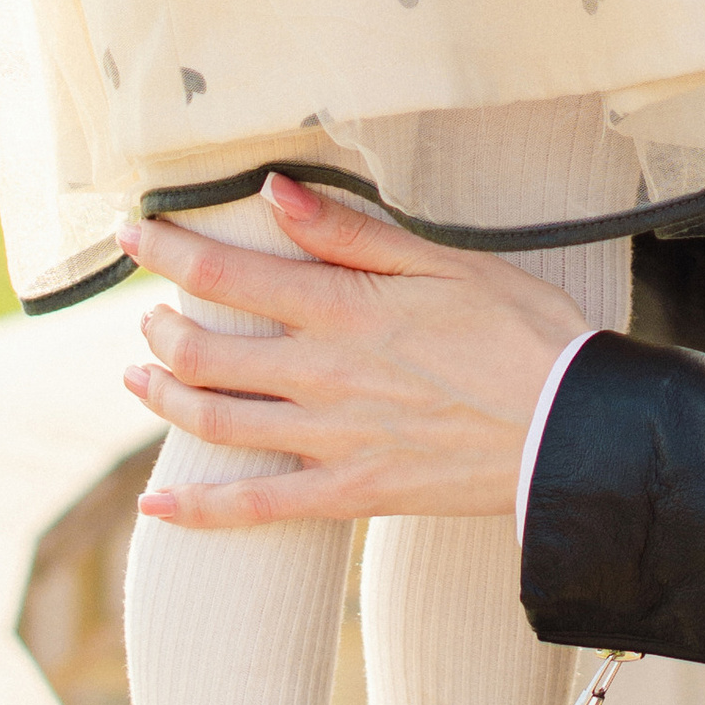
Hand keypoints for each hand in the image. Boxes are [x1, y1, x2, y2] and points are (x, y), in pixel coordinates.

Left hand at [117, 175, 582, 526]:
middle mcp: (321, 376)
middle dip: (162, 327)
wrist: (570, 430)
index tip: (134, 236)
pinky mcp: (351, 493)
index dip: (171, 254)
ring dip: (164, 397)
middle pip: (206, 353)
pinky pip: (255, 508)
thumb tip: (275, 193)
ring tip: (139, 375)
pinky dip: (197, 510)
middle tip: (149, 311)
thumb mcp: (446, 261)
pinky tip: (156, 508)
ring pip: (215, 423)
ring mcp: (330, 440)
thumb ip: (351, 232)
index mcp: (344, 310)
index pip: (230, 276)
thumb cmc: (522, 330)